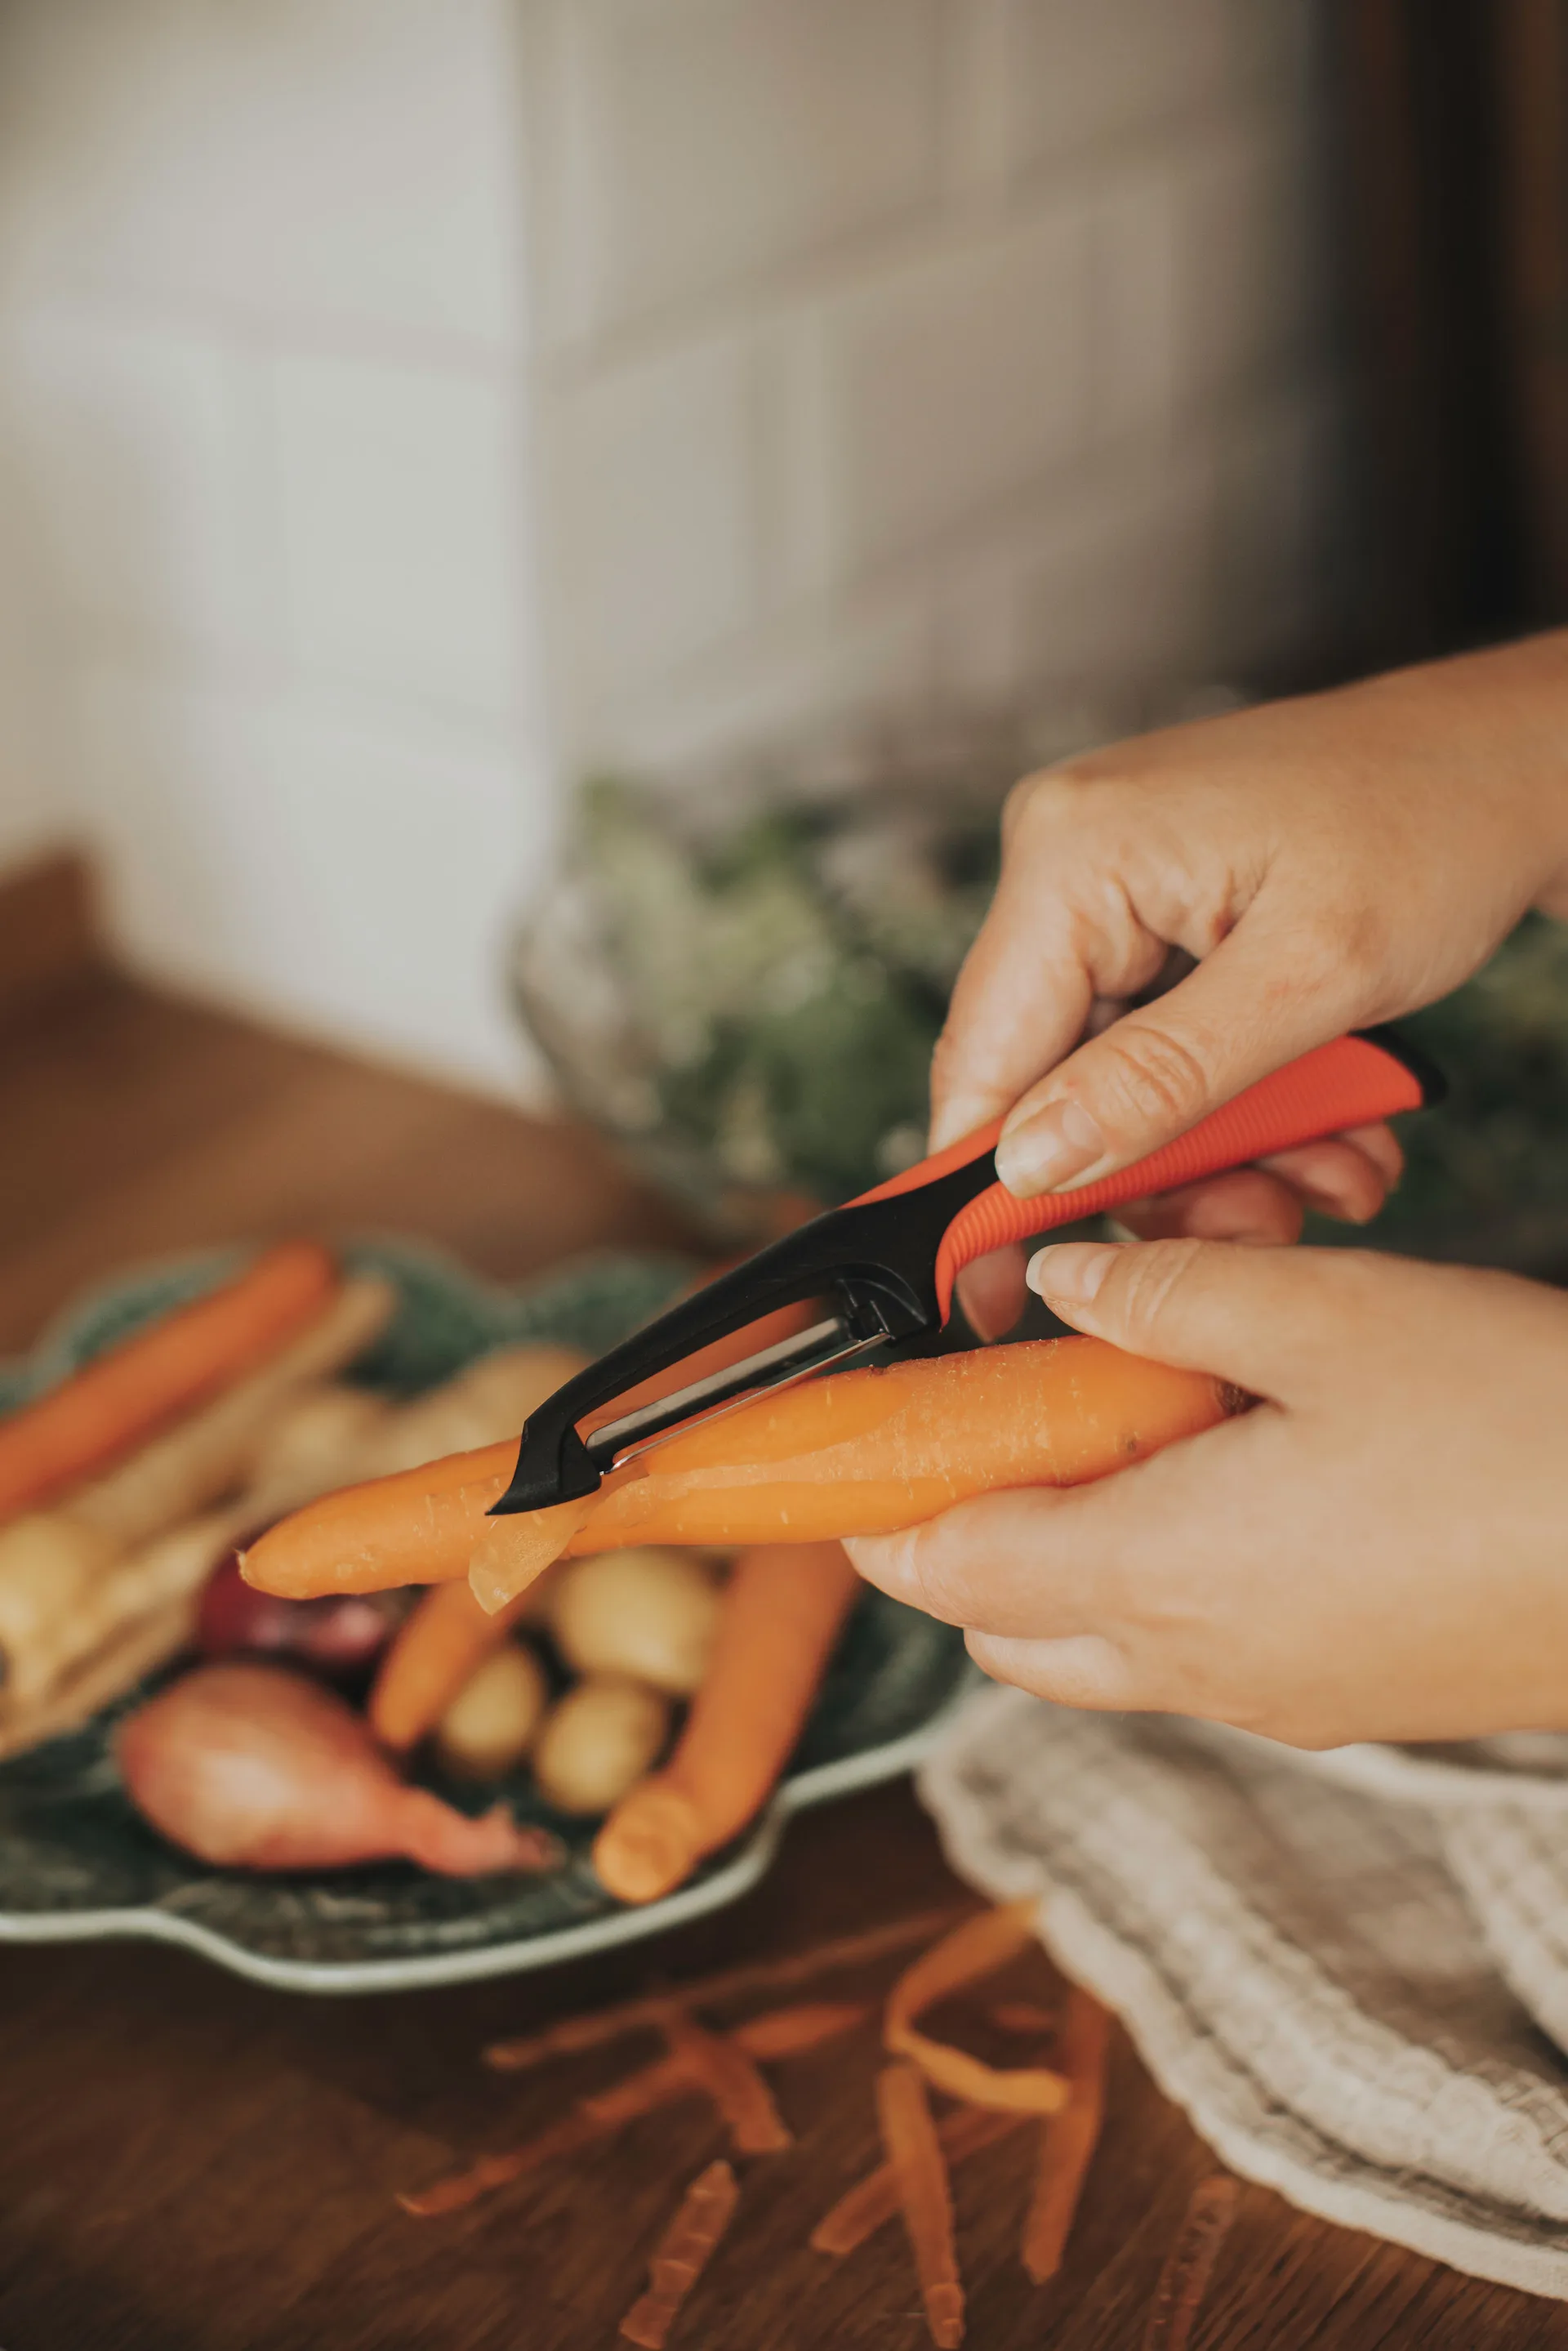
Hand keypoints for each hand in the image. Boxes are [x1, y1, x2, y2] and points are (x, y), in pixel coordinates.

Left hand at [847, 1238, 1567, 1749]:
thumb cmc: (1518, 1434)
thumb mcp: (1326, 1313)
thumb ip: (1163, 1289)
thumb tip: (1059, 1276)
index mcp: (1160, 1573)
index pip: (950, 1570)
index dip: (875, 1512)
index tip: (842, 1454)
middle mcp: (1197, 1664)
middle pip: (1006, 1629)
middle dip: (965, 1532)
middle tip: (991, 1415)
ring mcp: (1273, 1698)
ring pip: (1099, 1648)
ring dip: (1067, 1554)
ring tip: (1128, 1423)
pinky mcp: (1341, 1700)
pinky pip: (1195, 1652)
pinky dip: (1161, 1577)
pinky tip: (1234, 1473)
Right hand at [935, 636, 1567, 1336]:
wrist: (1516, 761)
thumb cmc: (1437, 823)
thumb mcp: (1308, 978)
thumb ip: (1157, 1081)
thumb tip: (1028, 1167)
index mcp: (1071, 853)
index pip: (984, 1059)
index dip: (987, 1194)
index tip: (998, 1300)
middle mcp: (1066, 857)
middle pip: (1052, 1080)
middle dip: (1165, 1169)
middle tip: (1265, 1218)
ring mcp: (1108, 881)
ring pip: (1114, 1076)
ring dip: (1223, 1145)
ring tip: (1331, 1165)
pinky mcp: (1154, 906)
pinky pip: (1159, 1039)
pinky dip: (1236, 1096)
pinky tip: (1323, 1116)